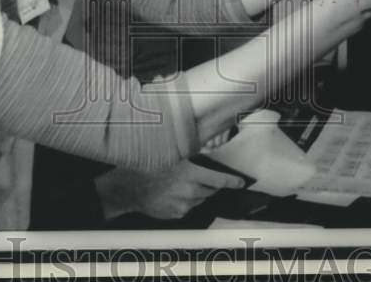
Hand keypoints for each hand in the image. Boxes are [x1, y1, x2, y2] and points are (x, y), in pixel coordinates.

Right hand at [96, 160, 243, 219]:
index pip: (220, 180)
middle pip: (211, 190)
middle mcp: (190, 191)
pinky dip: (185, 201)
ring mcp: (184, 205)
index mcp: (191, 173)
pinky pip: (188, 207)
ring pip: (200, 199)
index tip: (241, 182)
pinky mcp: (176, 214)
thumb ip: (192, 157)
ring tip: (178, 184)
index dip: (233, 181)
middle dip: (208, 183)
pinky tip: (171, 193)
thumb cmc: (149, 166)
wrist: (129, 188)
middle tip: (196, 176)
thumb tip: (209, 154)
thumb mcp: (172, 154)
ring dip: (196, 192)